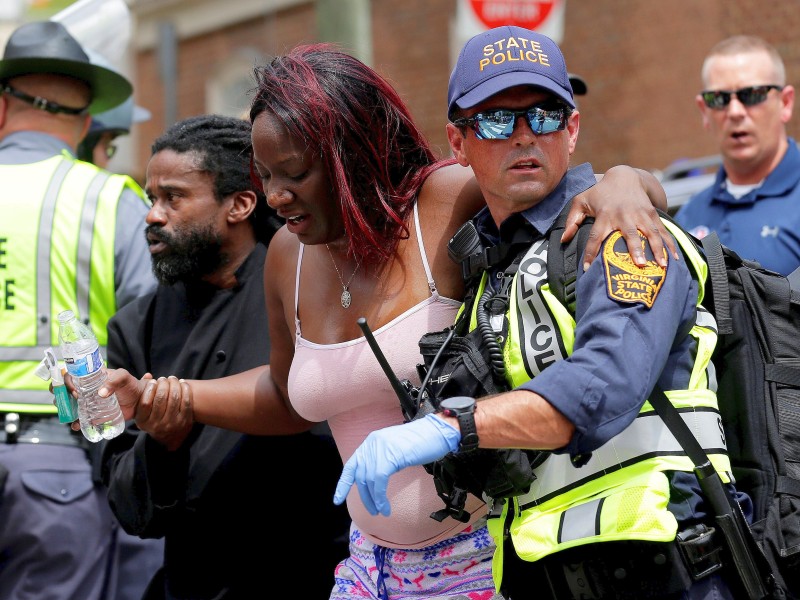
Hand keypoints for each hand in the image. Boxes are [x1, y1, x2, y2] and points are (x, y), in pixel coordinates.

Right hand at [66, 368, 151, 431]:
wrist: (139, 401)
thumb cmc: (131, 385)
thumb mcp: (123, 377)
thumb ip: (114, 380)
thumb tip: (101, 394)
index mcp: (90, 377)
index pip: (70, 376)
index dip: (66, 382)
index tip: (74, 391)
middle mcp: (85, 389)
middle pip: (64, 390)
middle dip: (60, 395)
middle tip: (71, 401)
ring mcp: (87, 402)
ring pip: (68, 405)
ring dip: (64, 409)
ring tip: (70, 413)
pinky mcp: (92, 414)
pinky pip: (79, 419)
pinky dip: (75, 422)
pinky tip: (76, 425)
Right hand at [134, 376, 192, 450]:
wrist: (170, 437)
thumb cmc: (154, 418)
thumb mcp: (143, 412)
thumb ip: (143, 394)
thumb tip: (148, 376)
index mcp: (143, 422)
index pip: (145, 403)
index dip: (149, 389)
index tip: (153, 381)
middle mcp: (156, 425)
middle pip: (161, 399)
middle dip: (163, 384)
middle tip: (164, 378)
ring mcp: (172, 424)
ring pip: (174, 398)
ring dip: (174, 384)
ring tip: (173, 379)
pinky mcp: (185, 421)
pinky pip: (186, 402)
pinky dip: (185, 390)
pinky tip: (183, 383)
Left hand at [333, 414, 459, 516]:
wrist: (438, 432)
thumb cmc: (421, 443)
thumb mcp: (395, 450)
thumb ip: (382, 460)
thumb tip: (372, 481)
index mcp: (372, 441)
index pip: (352, 465)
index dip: (343, 484)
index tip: (337, 499)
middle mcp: (373, 442)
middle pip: (361, 476)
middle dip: (365, 497)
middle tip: (373, 511)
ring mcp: (381, 448)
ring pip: (370, 480)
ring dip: (374, 500)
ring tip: (381, 511)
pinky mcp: (390, 455)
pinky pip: (379, 481)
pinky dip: (380, 496)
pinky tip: (385, 506)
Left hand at [566, 166, 678, 269]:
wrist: (624, 177)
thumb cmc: (599, 193)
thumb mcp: (581, 202)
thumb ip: (572, 220)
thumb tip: (563, 240)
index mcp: (604, 215)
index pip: (594, 236)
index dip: (590, 252)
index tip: (587, 268)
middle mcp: (623, 215)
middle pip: (629, 234)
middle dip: (635, 249)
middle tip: (639, 264)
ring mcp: (640, 214)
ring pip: (650, 233)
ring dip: (657, 249)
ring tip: (663, 265)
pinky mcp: (652, 214)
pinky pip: (662, 231)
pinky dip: (669, 244)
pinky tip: (674, 257)